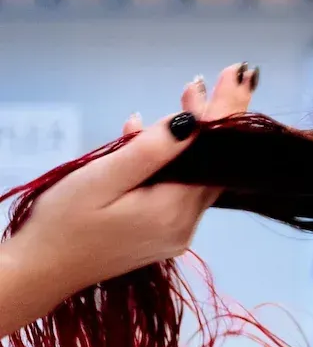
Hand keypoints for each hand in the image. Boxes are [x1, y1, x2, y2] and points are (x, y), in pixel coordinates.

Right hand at [2, 63, 257, 310]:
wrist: (39, 272)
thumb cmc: (61, 223)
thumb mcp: (101, 180)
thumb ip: (148, 152)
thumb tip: (192, 122)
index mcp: (173, 212)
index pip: (215, 153)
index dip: (228, 111)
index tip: (238, 74)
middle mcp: (185, 225)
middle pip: (214, 162)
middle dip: (216, 118)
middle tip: (217, 78)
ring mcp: (176, 232)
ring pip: (199, 174)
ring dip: (194, 137)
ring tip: (188, 95)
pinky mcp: (164, 233)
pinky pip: (180, 188)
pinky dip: (175, 160)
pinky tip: (154, 135)